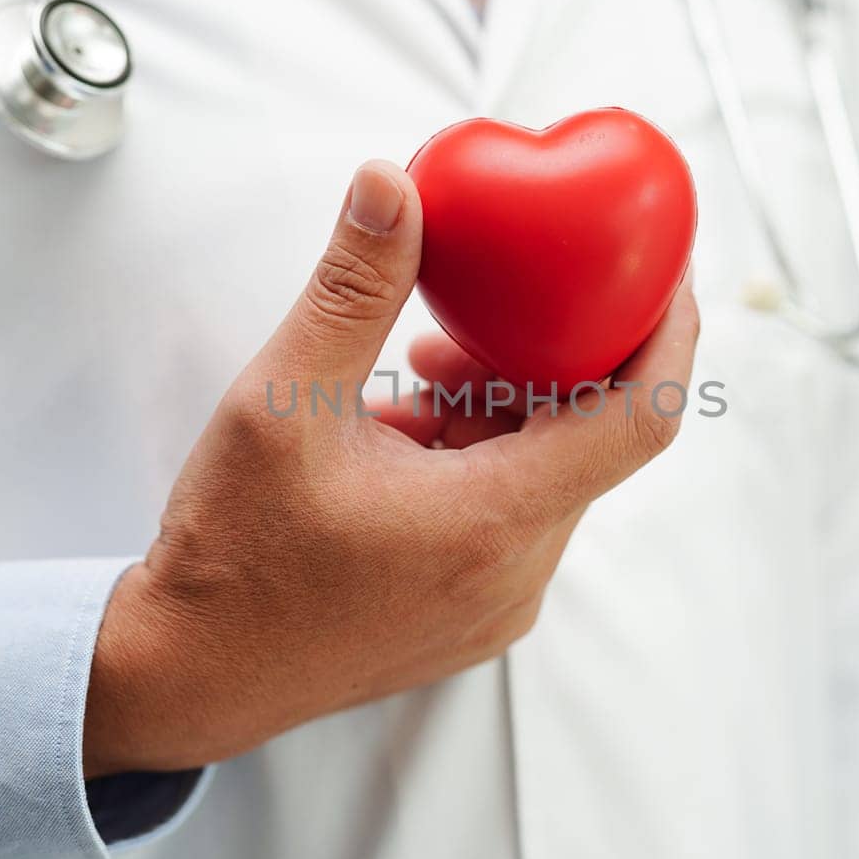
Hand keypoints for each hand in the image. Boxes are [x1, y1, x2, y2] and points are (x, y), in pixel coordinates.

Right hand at [83, 161, 698, 776]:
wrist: (191, 674)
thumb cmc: (233, 555)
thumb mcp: (282, 402)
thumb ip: (351, 288)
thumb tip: (392, 184)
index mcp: (495, 520)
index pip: (641, 418)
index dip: (666, 333)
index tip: (664, 268)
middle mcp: (516, 571)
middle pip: (586, 438)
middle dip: (547, 358)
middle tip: (483, 307)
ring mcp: (498, 603)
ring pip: (542, 475)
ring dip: (498, 409)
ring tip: (414, 372)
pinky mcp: (471, 615)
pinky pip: (507, 516)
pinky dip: (475, 459)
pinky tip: (399, 430)